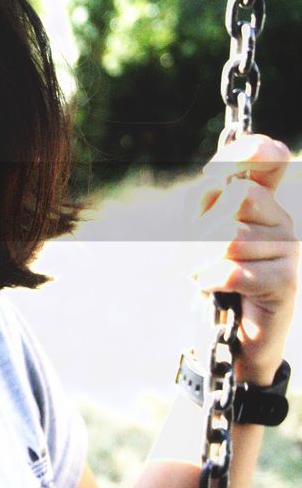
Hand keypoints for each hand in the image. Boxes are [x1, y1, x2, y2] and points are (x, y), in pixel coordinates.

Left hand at [192, 133, 298, 383]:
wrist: (231, 335)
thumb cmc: (212, 277)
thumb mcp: (199, 233)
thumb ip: (206, 200)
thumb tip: (217, 178)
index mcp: (262, 202)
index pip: (267, 161)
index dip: (250, 152)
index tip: (227, 164)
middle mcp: (282, 220)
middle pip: (239, 197)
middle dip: (204, 225)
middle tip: (200, 252)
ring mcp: (289, 250)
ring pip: (229, 237)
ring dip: (204, 260)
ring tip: (210, 274)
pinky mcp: (286, 281)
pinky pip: (233, 269)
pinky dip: (212, 280)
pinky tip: (214, 288)